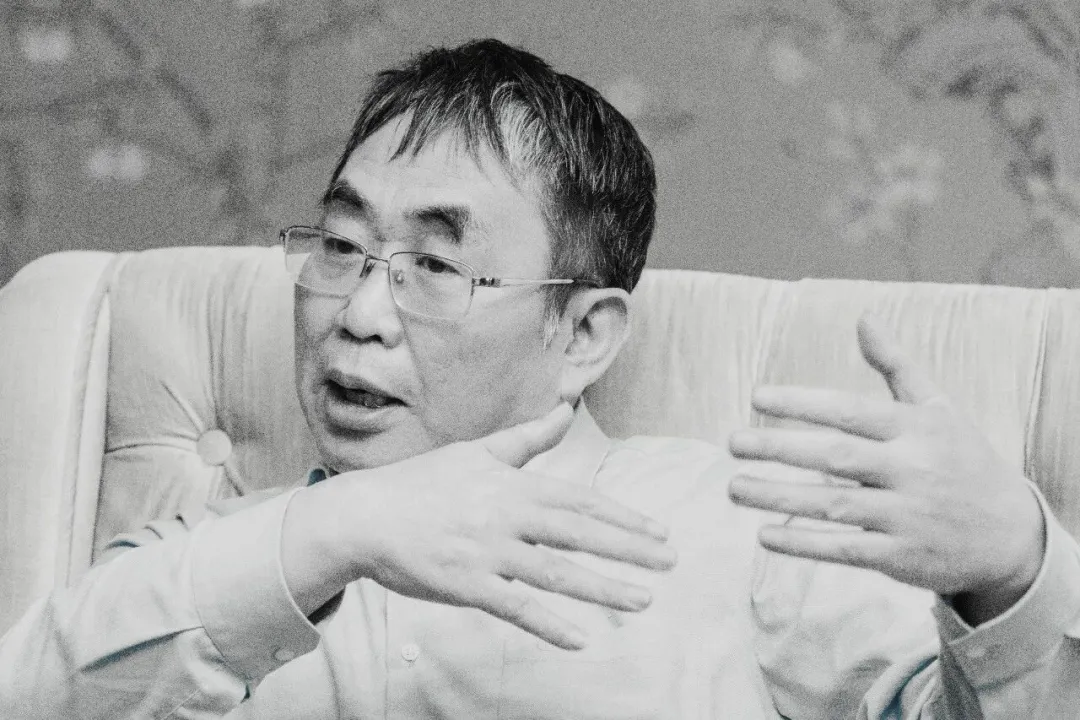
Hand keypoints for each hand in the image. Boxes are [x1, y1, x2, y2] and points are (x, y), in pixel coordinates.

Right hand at [288, 404, 676, 649]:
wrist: (366, 515)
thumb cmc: (424, 482)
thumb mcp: (478, 451)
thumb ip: (528, 438)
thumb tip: (565, 409)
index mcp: (512, 483)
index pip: (580, 500)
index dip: (624, 516)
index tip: (659, 530)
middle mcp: (506, 514)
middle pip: (579, 531)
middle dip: (629, 547)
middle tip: (670, 561)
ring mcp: (486, 551)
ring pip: (555, 571)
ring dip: (603, 587)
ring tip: (643, 599)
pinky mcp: (465, 585)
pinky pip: (515, 608)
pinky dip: (548, 624)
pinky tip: (580, 639)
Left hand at [726, 314, 1045, 623]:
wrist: (1011, 535)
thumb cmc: (962, 460)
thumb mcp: (938, 408)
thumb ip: (896, 365)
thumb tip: (864, 317)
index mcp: (915, 429)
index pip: (851, 411)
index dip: (803, 404)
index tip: (758, 398)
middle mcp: (911, 470)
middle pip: (835, 456)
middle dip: (780, 448)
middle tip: (732, 442)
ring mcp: (906, 516)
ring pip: (833, 505)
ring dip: (779, 497)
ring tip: (734, 487)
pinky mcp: (901, 557)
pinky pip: (845, 549)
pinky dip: (803, 543)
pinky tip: (765, 535)